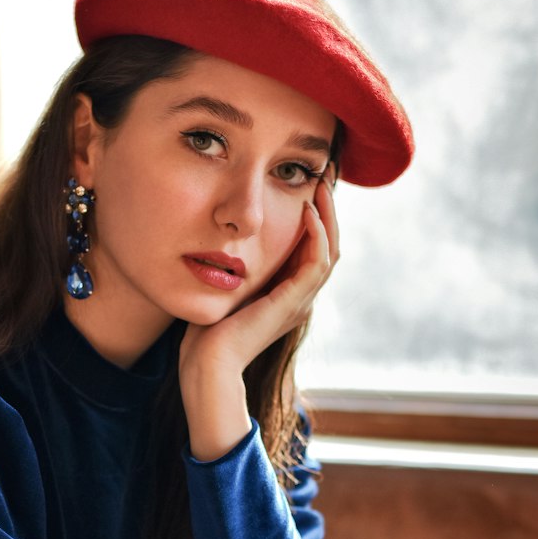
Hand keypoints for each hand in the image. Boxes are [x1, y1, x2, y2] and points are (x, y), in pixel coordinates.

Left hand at [178, 175, 338, 459]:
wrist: (206, 365)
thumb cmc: (206, 331)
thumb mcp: (225, 286)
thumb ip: (236, 265)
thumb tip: (227, 234)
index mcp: (289, 294)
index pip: (314, 246)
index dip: (316, 213)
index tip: (308, 181)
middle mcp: (301, 297)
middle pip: (330, 244)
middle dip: (328, 208)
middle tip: (325, 174)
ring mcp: (300, 302)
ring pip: (331, 250)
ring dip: (328, 215)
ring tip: (320, 184)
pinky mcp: (293, 304)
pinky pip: (318, 264)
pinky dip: (316, 235)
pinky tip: (306, 211)